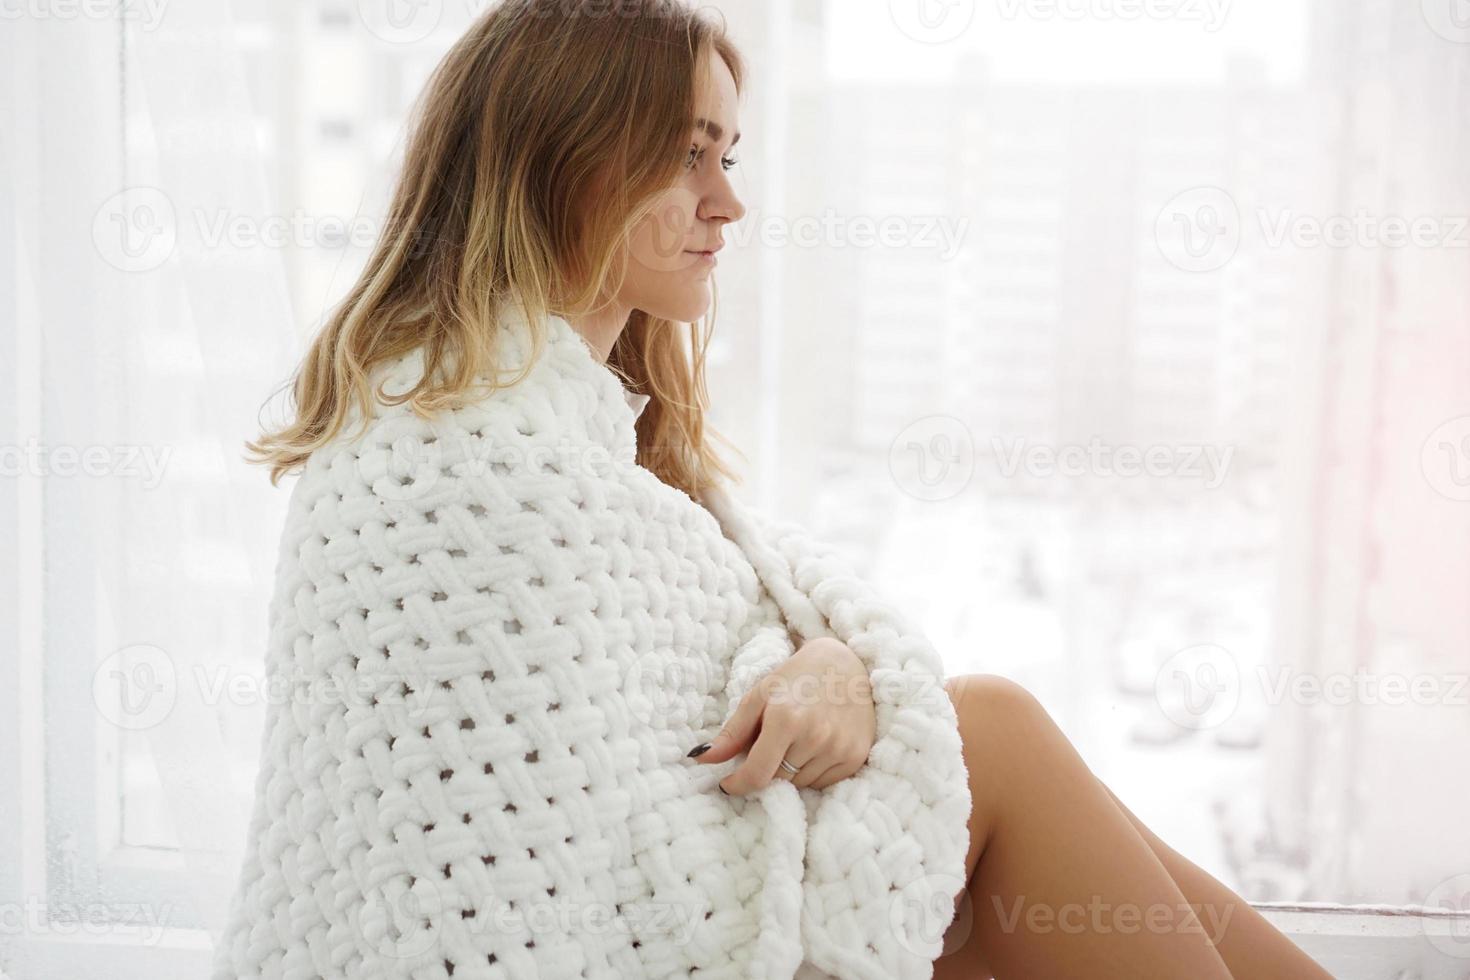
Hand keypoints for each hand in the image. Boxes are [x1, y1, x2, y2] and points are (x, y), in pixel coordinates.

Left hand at [687, 637, 875, 794]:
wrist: (847, 664)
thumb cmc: (797, 678)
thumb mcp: (760, 696)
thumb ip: (732, 732)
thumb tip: (701, 758)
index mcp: (786, 718)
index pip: (757, 774)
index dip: (738, 784)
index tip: (729, 783)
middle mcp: (816, 736)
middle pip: (778, 780)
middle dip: (767, 769)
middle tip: (771, 744)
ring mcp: (839, 748)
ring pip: (800, 784)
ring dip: (791, 771)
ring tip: (797, 740)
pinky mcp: (855, 757)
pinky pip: (823, 784)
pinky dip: (812, 772)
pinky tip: (816, 746)